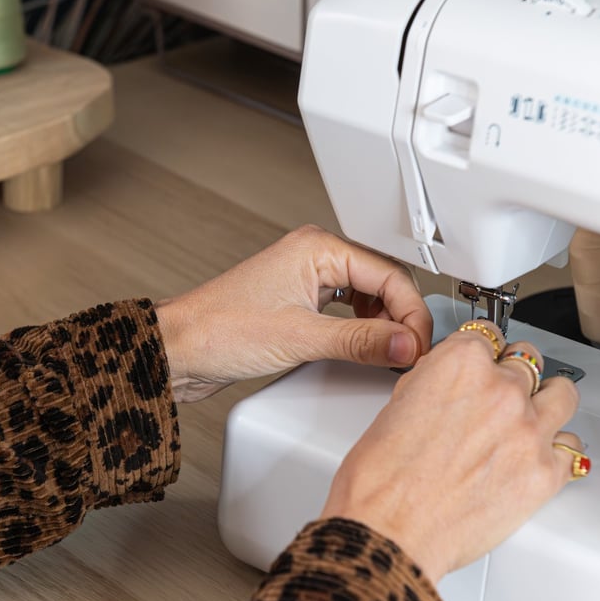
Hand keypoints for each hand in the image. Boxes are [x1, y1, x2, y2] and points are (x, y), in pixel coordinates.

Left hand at [155, 225, 431, 401]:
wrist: (179, 349)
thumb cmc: (221, 331)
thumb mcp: (302, 339)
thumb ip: (361, 342)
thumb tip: (406, 346)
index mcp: (319, 248)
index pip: (390, 275)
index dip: (411, 314)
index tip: (419, 346)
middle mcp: (316, 255)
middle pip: (385, 281)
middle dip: (403, 318)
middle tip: (412, 353)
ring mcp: (308, 276)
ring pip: (369, 294)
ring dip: (385, 323)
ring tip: (394, 352)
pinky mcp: (300, 299)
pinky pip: (349, 307)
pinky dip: (365, 327)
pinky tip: (369, 346)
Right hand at [321, 320, 582, 583]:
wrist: (390, 531)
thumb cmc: (381, 479)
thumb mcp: (397, 405)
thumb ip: (435, 382)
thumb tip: (449, 385)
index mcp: (462, 363)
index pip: (488, 336)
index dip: (481, 354)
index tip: (482, 364)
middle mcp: (502, 389)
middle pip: (528, 360)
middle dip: (512, 375)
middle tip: (499, 395)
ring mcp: (529, 430)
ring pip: (563, 395)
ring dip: (546, 402)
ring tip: (532, 417)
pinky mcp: (545, 473)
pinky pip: (573, 450)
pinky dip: (559, 451)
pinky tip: (542, 454)